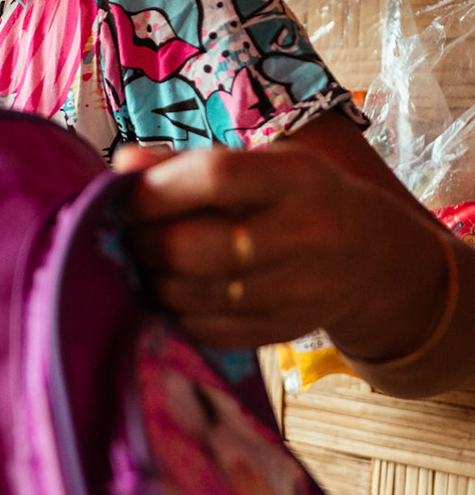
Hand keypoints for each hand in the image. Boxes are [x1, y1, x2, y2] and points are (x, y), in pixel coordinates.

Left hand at [117, 139, 422, 350]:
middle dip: (144, 242)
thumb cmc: (295, 199)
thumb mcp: (261, 165)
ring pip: (192, 294)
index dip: (156, 190)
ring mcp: (298, 290)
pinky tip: (177, 291)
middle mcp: (305, 234)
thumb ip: (188, 164)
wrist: (371, 257)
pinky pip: (207, 329)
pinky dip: (177, 311)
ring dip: (153, 279)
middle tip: (132, 235)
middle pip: (193, 247)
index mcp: (296, 178)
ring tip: (151, 262)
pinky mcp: (284, 331)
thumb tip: (124, 162)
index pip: (215, 177)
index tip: (126, 197)